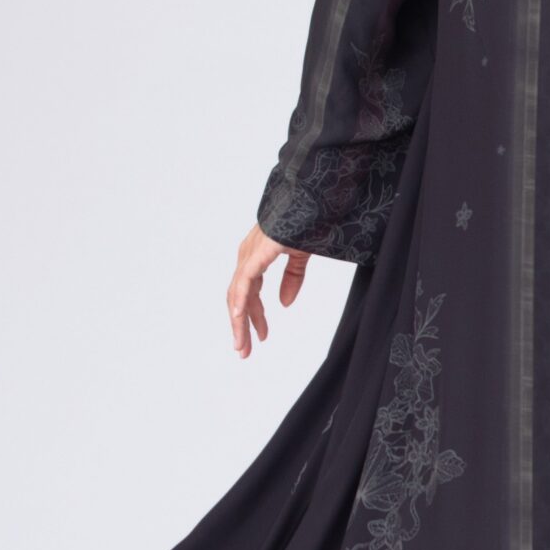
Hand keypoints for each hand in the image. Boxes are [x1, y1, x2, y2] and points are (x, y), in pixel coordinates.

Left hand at [227, 225, 309, 356]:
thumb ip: (292, 278)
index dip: (254, 317)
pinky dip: (240, 304)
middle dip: (242, 326)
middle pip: (238, 298)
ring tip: (242, 347)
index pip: (249, 293)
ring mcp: (249, 255)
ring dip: (239, 323)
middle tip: (244, 351)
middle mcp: (247, 257)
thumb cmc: (306, 219)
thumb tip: (285, 304)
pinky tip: (239, 320)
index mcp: (256, 257)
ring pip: (237, 296)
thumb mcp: (300, 255)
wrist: (312, 198)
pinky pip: (244, 284)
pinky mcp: (256, 255)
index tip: (260, 338)